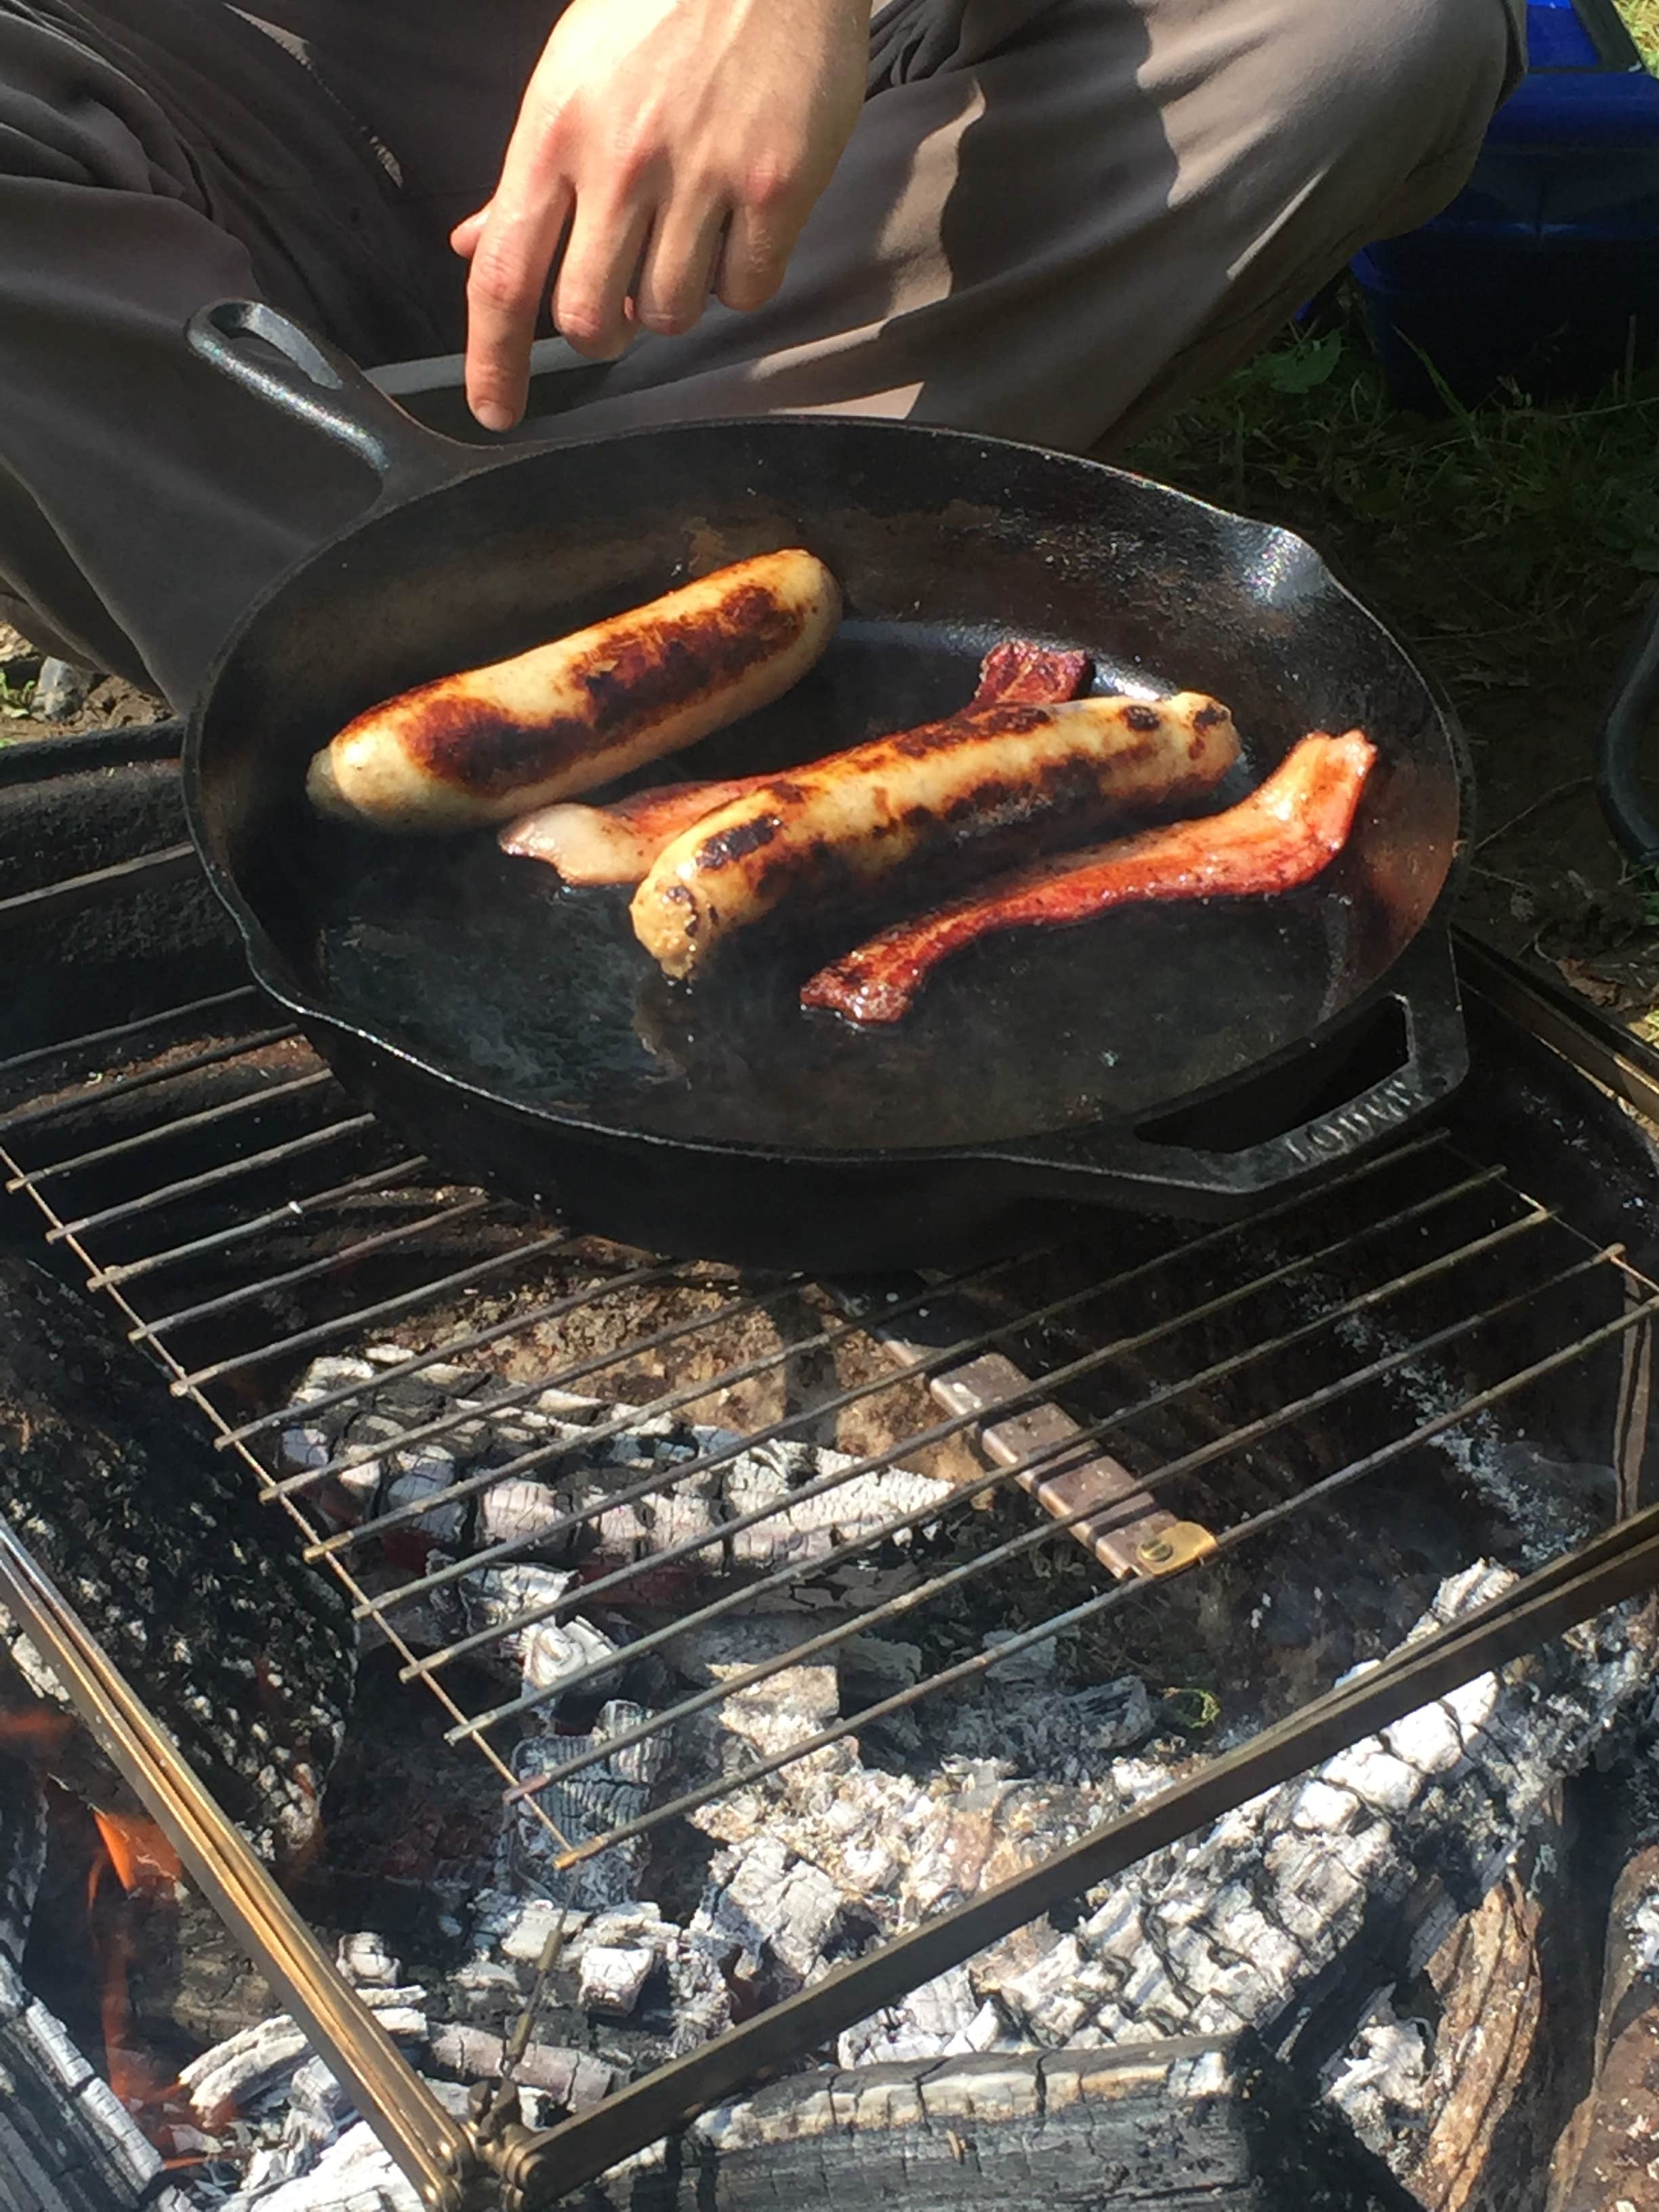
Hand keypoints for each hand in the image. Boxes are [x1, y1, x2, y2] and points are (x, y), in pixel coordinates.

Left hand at [452, 0, 868, 429]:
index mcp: (555, 135)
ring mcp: (702, 176)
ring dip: (676, 298)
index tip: (496, 411)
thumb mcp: (570, 79)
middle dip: (602, 328)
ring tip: (690, 235)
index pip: (507, 277)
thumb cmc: (660, 9)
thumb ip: (528, 179)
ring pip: (671, 313)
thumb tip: (476, 248)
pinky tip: (740, 224)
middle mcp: (621, 162)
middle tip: (622, 293)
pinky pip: (745, 290)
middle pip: (590, 318)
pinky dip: (741, 277)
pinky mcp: (776, 186)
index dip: (493, 359)